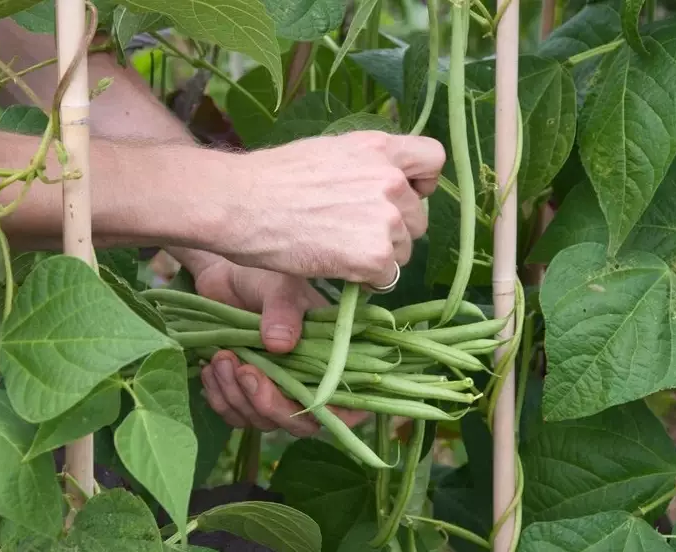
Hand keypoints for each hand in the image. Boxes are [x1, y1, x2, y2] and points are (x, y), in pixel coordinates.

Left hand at [182, 253, 370, 435]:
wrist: (224, 277)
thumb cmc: (263, 277)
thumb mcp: (279, 285)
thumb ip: (283, 310)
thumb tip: (280, 345)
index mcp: (334, 357)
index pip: (348, 405)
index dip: (333, 414)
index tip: (301, 401)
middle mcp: (309, 381)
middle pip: (300, 421)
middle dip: (269, 404)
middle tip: (244, 370)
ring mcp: (277, 391)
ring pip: (263, 421)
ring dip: (237, 397)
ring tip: (221, 357)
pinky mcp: (247, 395)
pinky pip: (235, 414)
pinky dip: (220, 398)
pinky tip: (210, 368)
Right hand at [208, 131, 444, 287]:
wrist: (241, 203)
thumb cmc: (272, 179)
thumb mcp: (328, 152)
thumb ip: (364, 165)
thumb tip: (382, 185)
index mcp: (379, 147)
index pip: (434, 159)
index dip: (422, 183)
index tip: (404, 195)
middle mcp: (391, 179)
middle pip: (419, 217)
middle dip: (394, 230)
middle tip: (354, 233)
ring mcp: (385, 218)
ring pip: (404, 250)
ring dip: (379, 256)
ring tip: (338, 248)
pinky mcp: (375, 255)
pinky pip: (387, 277)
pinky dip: (366, 280)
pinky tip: (336, 266)